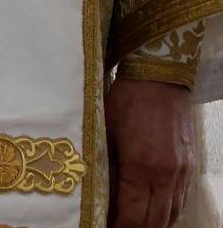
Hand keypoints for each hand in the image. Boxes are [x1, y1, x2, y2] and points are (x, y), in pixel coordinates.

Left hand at [105, 77, 195, 226]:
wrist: (159, 77)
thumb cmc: (127, 99)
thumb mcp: (106, 130)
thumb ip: (105, 166)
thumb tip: (100, 194)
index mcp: (140, 166)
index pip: (132, 216)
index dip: (119, 227)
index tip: (105, 227)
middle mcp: (165, 175)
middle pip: (154, 223)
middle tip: (119, 227)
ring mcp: (182, 172)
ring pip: (171, 216)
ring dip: (154, 225)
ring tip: (135, 224)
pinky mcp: (190, 167)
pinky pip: (181, 201)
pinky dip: (168, 213)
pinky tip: (155, 212)